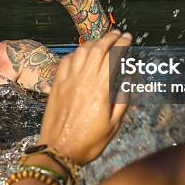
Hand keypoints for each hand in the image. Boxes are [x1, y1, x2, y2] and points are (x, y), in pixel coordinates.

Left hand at [37, 30, 131, 165]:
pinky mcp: (56, 85)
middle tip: (118, 33)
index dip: (121, 44)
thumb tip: (127, 80)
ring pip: (81, 52)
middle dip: (109, 38)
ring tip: (102, 40)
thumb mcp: (113, 126)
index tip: (128, 37)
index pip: (112, 57)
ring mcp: (68, 81)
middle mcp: (84, 80)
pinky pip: (66, 61)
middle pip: (97, 49)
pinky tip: (81, 53)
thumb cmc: (89, 142)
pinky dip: (75, 52)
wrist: (58, 150)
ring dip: (93, 42)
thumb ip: (122, 101)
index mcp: (101, 90)